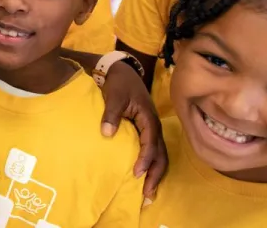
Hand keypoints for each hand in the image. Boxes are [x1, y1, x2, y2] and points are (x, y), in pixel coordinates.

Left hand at [99, 63, 167, 198]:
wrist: (122, 71)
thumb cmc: (119, 84)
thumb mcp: (114, 96)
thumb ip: (111, 115)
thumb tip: (106, 133)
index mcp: (149, 119)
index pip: (150, 144)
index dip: (145, 160)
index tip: (136, 174)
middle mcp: (154, 127)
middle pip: (160, 155)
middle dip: (155, 175)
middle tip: (147, 194)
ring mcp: (152, 129)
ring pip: (160, 155)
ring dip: (156, 173)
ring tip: (148, 192)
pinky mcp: (147, 130)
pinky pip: (154, 151)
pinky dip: (152, 165)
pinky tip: (145, 176)